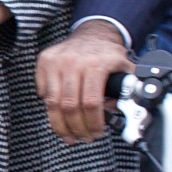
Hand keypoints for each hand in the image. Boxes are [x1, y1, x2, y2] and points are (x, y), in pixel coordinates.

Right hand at [36, 26, 133, 142]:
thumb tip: (120, 110)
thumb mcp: (125, 69)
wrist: (93, 33)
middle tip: (83, 138)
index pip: (91, 102)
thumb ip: (127, 91)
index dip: (93, 123)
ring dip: (60, 125)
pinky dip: (50, 107)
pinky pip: (44, 93)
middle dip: (77, 128)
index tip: (97, 132)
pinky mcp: (44, 62)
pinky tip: (59, 114)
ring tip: (69, 135)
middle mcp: (74, 62)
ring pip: (53, 103)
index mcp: (96, 64)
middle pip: (70, 106)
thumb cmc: (108, 54)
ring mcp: (56, 62)